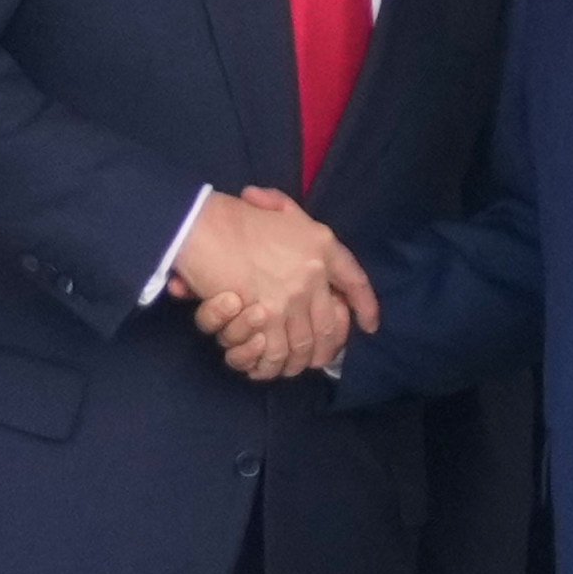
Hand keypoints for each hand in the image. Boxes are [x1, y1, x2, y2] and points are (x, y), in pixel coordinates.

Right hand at [175, 187, 378, 381]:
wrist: (202, 225)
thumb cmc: (233, 215)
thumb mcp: (275, 205)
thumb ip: (286, 211)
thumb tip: (276, 211)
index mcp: (322, 245)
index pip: (356, 281)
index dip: (366, 306)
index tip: (370, 325)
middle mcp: (314, 274)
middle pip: (330, 325)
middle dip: (329, 348)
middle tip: (322, 359)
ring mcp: (291, 297)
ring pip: (304, 343)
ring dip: (298, 361)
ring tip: (293, 367)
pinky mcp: (266, 316)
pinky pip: (278, 351)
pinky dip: (274, 364)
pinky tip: (270, 368)